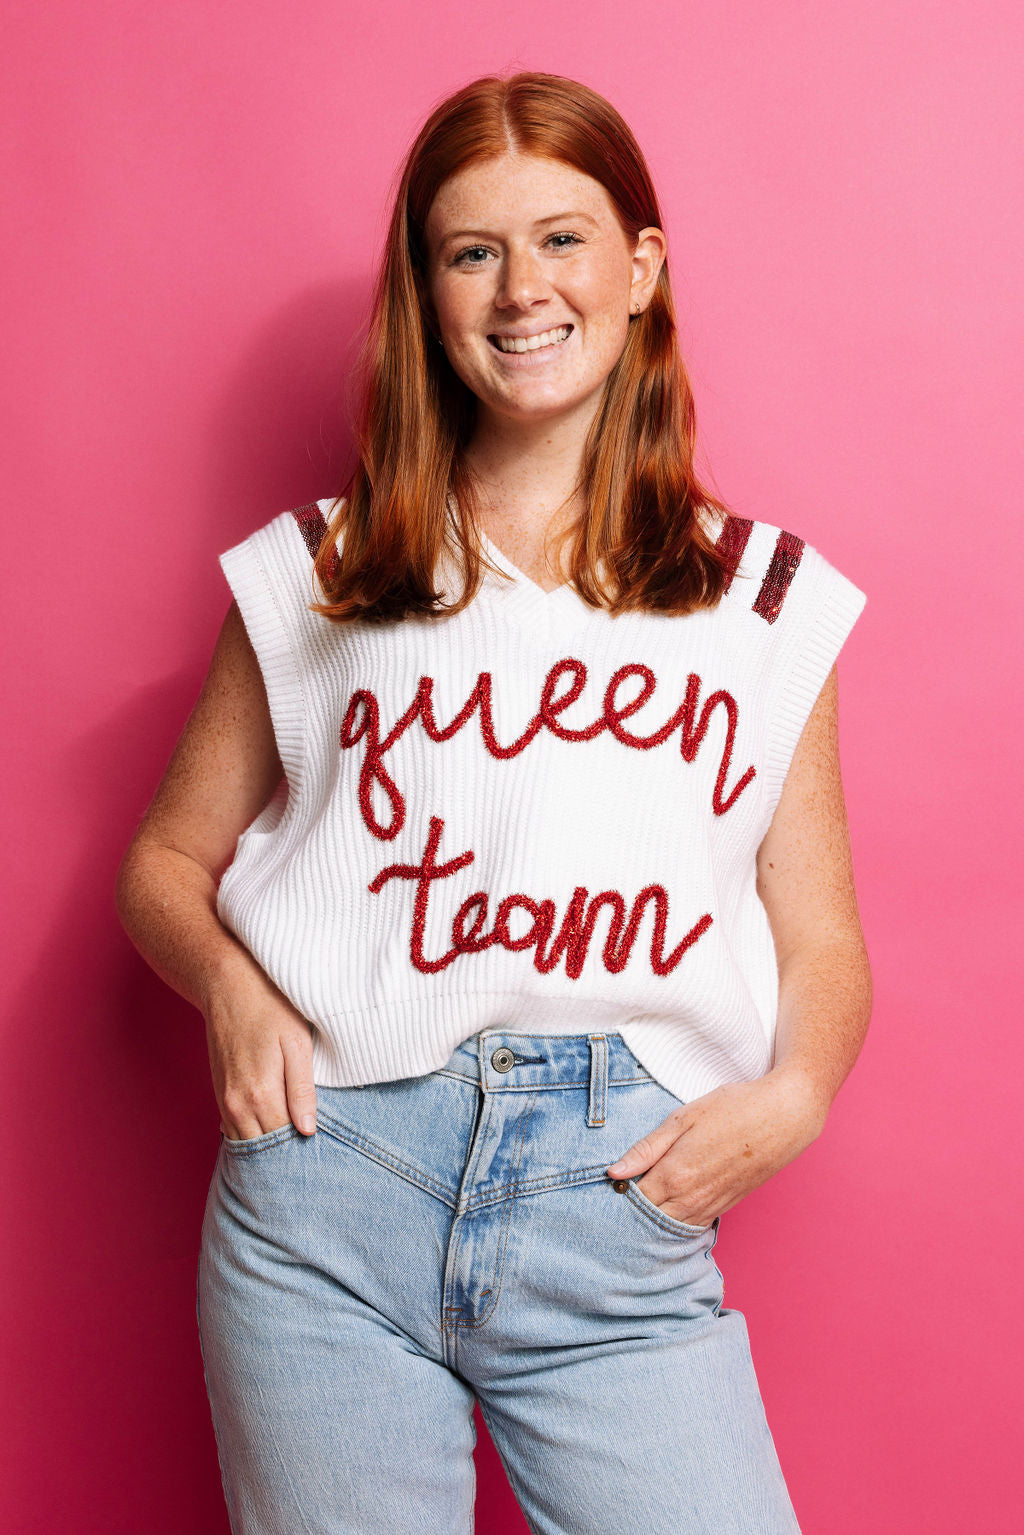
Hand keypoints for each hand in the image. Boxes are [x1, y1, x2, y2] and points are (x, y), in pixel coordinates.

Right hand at [204, 952, 317, 1140]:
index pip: (284, 1142)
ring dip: (267, 1150)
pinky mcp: (220, 1093)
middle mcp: (237, 1104)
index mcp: (260, 1094)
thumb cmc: (270, 1008)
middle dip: (285, 1156)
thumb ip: (302, 1090)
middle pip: (263, 1149)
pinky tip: (272, 1132)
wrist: (227, 984)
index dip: (303, 1152)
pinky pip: (235, 1129)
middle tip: (311, 1161)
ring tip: (294, 1152)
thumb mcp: (297, 1043)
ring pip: (246, 1142)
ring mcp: (224, 1100)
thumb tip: (307, 1131)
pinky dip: (253, 1135)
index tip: (321, 1157)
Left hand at [605, 1069, 827, 1227]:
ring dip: (652, 1222)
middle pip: (648, 1220)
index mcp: (674, 1175)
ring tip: (637, 1208)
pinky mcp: (725, 1208)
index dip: (615, 1195)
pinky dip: (676, 1223)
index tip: (604, 1187)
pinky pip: (692, 1226)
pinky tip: (667, 1212)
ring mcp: (710, 1207)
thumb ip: (646, 1148)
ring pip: (670, 1228)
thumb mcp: (683, 1118)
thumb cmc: (733, 1109)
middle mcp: (690, 1199)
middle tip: (615, 1202)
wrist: (784, 1118)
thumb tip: (613, 1171)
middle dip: (630, 1214)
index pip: (631, 1200)